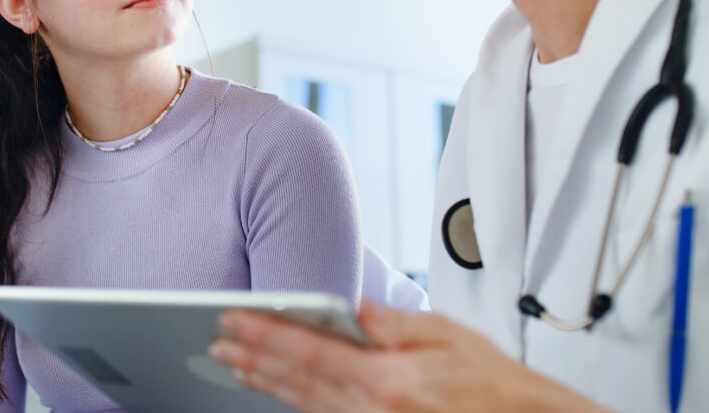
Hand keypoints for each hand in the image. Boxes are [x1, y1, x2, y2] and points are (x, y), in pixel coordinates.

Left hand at [210, 301, 605, 412]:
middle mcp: (374, 410)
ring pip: (306, 405)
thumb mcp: (450, 336)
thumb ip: (396, 323)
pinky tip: (278, 393)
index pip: (312, 352)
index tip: (234, 318)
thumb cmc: (492, 384)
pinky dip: (296, 405)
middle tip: (216, 340)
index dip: (267, 334)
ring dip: (266, 383)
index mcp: (390, 379)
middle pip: (298, 381)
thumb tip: (354, 306)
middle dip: (253, 358)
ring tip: (234, 364)